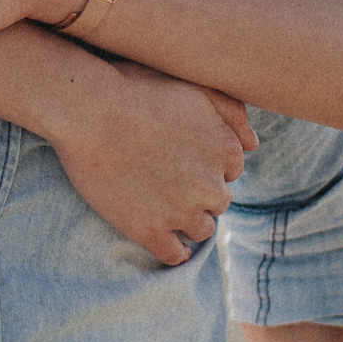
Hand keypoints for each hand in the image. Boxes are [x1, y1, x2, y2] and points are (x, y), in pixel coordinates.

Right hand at [49, 58, 258, 264]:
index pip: (229, 172)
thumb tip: (254, 144)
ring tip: (160, 205)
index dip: (206, 166)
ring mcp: (182, 212)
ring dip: (186, 220)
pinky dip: (172, 249)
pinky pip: (175, 255)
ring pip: (201, 230)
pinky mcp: (151, 231)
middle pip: (217, 202)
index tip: (182, 159)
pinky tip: (159, 235)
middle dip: (198, 193)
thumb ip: (231, 112)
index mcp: (225, 151)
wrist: (88, 110)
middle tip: (168, 180)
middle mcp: (211, 186)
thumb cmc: (137, 88)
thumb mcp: (195, 86)